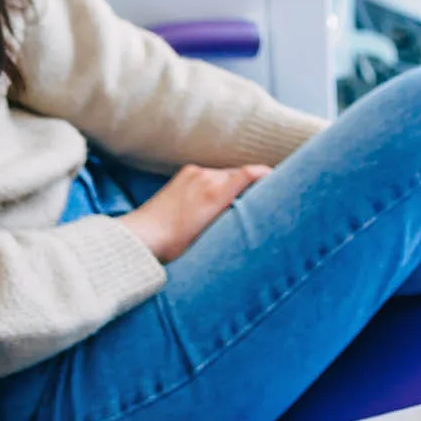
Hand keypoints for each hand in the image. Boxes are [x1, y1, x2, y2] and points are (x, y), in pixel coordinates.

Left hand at [118, 164, 268, 262]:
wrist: (140, 238)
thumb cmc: (174, 245)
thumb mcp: (210, 238)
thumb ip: (233, 219)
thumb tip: (250, 214)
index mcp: (215, 193)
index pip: (250, 174)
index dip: (267, 175)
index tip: (280, 181)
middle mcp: (205, 177)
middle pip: (238, 174)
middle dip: (250, 184)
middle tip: (262, 198)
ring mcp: (193, 174)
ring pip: (223, 175)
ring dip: (231, 186)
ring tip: (235, 205)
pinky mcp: (183, 175)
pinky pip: (209, 176)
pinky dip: (216, 185)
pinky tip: (213, 203)